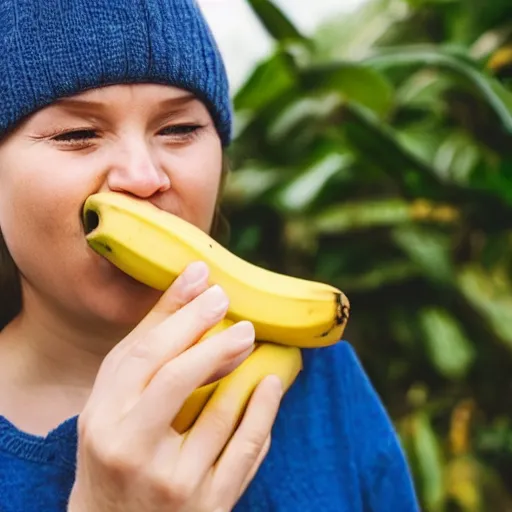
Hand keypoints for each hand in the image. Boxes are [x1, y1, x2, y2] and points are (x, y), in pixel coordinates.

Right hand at [68, 261, 282, 511]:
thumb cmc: (113, 451)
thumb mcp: (111, 403)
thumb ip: (145, 347)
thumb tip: (190, 285)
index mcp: (103, 420)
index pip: (145, 355)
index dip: (181, 314)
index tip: (207, 282)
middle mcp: (133, 452)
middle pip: (177, 378)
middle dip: (212, 337)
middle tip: (233, 307)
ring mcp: (173, 482)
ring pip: (219, 413)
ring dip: (241, 368)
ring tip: (249, 339)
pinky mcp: (208, 505)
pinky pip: (245, 451)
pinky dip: (263, 412)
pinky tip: (270, 383)